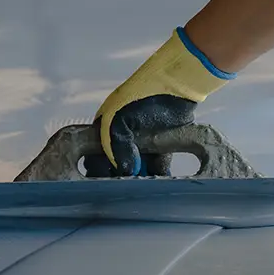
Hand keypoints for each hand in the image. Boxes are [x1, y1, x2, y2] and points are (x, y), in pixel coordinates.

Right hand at [84, 27, 233, 176]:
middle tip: (128, 190)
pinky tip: (160, 183)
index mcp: (105, 128)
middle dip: (121, 179)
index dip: (99, 173)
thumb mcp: (121, 119)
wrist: (178, 84)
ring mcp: (142, 142)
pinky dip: (158, 175)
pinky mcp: (161, 145)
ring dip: (140, 179)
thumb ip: (117, 146)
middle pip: (117, 166)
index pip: (95, 157)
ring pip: (137, 168)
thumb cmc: (144, 97)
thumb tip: (125, 171)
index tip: (107, 186)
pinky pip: (157, 165)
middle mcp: (121, 137)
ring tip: (144, 190)